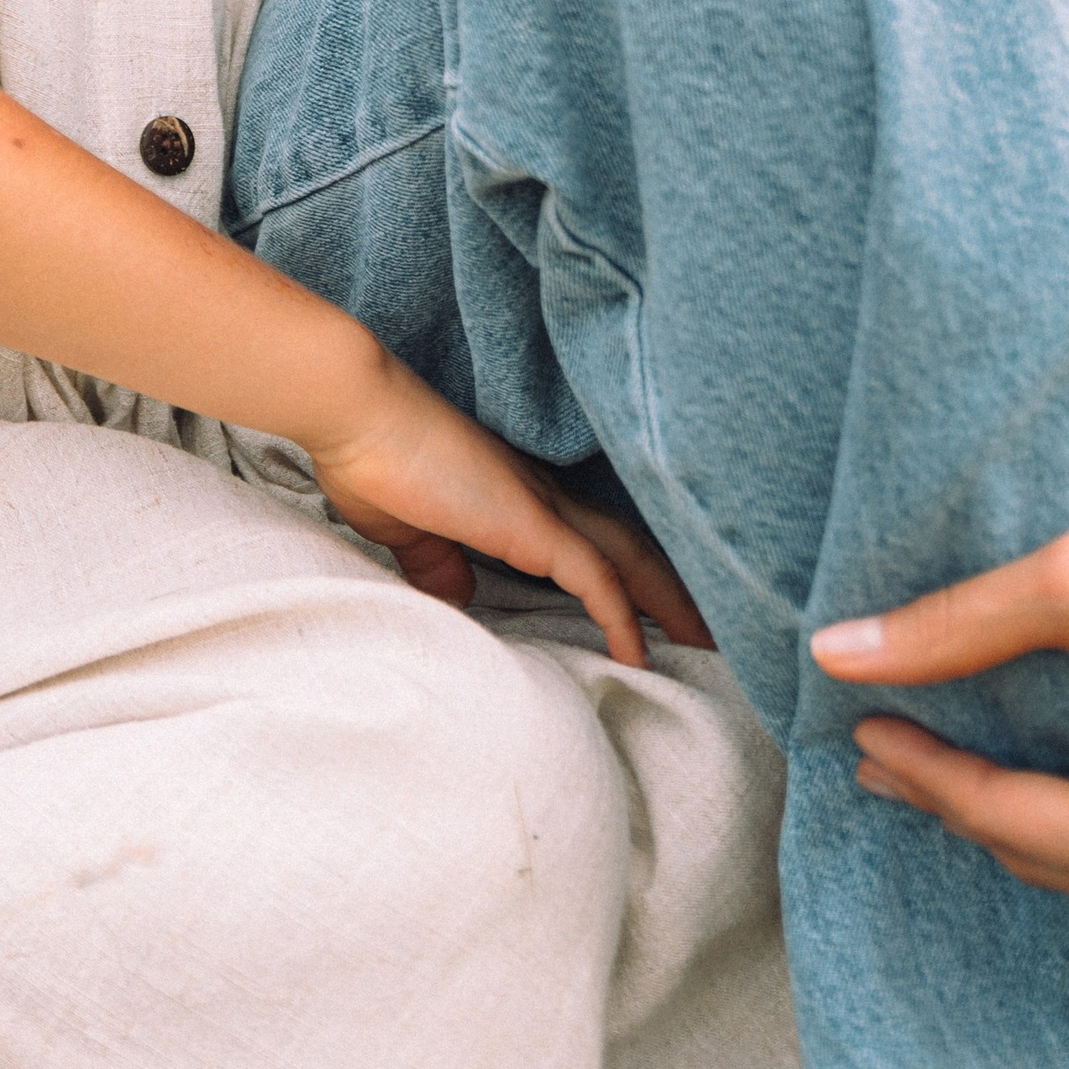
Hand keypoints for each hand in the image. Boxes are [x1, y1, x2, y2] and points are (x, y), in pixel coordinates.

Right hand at [307, 355, 711, 670]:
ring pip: (629, 559)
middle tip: (710, 634)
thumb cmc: (371, 460)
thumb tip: (458, 592)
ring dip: (668, 605)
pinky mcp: (530, 521)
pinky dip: (622, 618)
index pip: (590, 541)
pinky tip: (640, 657)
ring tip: (704, 647)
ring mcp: (541, 506)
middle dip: (671, 592)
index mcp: (516, 498)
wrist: (358, 411)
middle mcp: (542, 497)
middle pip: (630, 546)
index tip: (654, 617)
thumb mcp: (409, 530)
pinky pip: (595, 577)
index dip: (627, 578)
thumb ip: (439, 560)